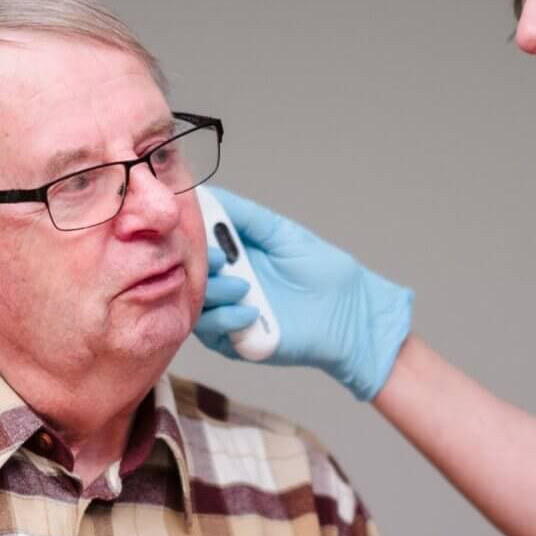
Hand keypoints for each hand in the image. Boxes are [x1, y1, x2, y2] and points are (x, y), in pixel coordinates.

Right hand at [194, 187, 413, 400]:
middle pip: (186, 271)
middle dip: (197, 263)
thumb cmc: (323, 272)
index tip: (191, 225)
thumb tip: (205, 194)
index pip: (192, 241)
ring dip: (213, 292)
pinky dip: (226, 320)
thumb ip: (245, 215)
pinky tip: (251, 312)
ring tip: (244, 286)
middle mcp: (222, 280)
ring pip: (193, 302)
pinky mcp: (234, 342)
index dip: (188, 233)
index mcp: (230, 252)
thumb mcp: (281, 233)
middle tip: (220, 259)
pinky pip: (211, 332)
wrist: (350, 315)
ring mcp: (226, 311)